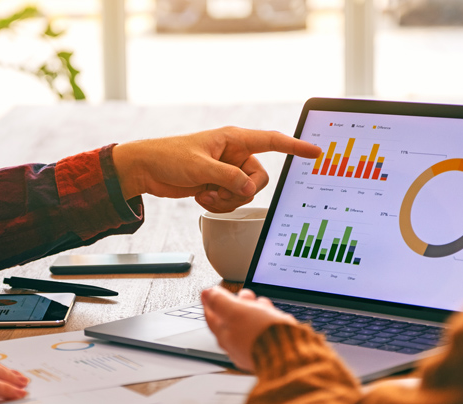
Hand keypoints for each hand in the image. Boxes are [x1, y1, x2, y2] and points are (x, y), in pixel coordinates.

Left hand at [113, 127, 321, 212]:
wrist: (147, 169)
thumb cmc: (169, 157)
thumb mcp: (200, 167)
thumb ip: (228, 178)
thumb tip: (249, 190)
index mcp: (234, 139)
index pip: (272, 141)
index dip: (295, 146)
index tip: (315, 151)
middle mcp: (234, 154)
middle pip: (258, 179)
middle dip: (240, 191)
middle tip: (219, 190)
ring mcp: (226, 171)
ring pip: (244, 193)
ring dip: (226, 199)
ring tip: (204, 193)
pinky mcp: (218, 185)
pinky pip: (231, 201)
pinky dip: (217, 204)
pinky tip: (200, 197)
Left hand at [202, 287, 296, 370]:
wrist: (289, 355)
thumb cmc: (262, 336)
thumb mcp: (237, 311)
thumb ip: (220, 301)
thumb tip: (208, 293)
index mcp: (224, 335)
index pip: (211, 316)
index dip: (210, 301)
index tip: (209, 292)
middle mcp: (235, 345)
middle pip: (231, 319)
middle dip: (238, 303)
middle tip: (244, 294)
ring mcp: (251, 348)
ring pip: (249, 324)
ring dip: (254, 309)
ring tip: (261, 302)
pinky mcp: (267, 349)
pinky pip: (263, 331)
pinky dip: (266, 320)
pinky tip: (272, 315)